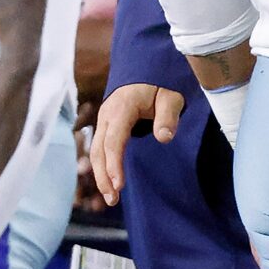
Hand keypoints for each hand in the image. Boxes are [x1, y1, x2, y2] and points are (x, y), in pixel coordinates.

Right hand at [90, 82, 184, 206]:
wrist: (145, 69)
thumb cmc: (160, 83)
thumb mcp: (171, 96)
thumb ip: (168, 116)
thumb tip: (164, 138)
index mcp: (121, 107)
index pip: (114, 139)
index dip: (114, 163)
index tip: (118, 184)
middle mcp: (107, 115)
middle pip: (100, 149)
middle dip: (103, 175)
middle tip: (113, 199)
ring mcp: (104, 121)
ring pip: (97, 151)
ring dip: (101, 175)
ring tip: (111, 199)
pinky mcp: (106, 126)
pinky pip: (100, 149)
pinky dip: (102, 166)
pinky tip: (108, 183)